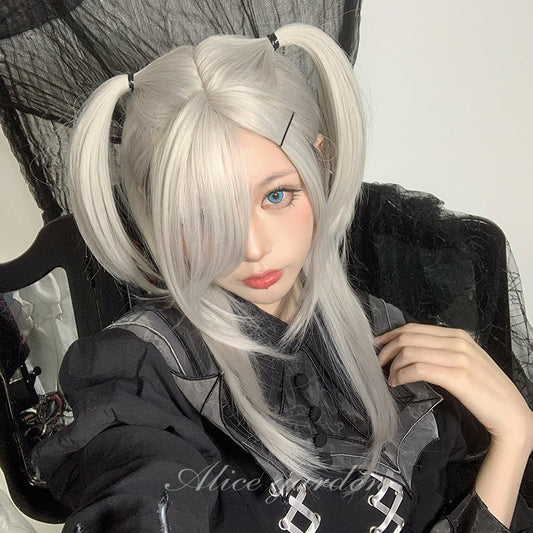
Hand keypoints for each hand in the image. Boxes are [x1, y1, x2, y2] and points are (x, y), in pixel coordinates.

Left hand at [375, 323, 532, 448]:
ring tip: (390, 378)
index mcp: (458, 335)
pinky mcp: (457, 376)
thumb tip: (411, 350)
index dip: (391, 335)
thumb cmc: (485, 390)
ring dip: (393, 366)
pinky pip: (418, 369)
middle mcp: (457, 342)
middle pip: (408, 337)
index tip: (378, 344)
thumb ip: (442, 351)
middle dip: (387, 349)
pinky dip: (402, 375)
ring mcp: (458, 358)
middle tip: (379, 363)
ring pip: (410, 352)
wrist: (511, 414)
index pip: (414, 328)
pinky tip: (398, 383)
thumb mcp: (464, 361)